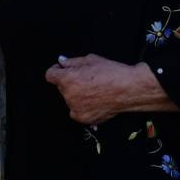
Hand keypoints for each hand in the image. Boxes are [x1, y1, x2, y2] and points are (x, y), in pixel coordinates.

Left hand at [44, 54, 161, 126]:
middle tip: (87, 79)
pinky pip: (77, 111)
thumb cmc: (112, 72)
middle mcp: (68, 96)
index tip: (64, 69)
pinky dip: (83, 106)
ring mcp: (75, 109)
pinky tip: (96, 100)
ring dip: (77, 95)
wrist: (130, 89)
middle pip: (61, 87)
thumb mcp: (91, 60)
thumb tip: (61, 62)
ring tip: (95, 90)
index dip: (57, 70)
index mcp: (67, 79)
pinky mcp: (84, 119)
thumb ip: (72, 62)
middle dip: (70, 82)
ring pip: (70, 100)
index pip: (50, 75)